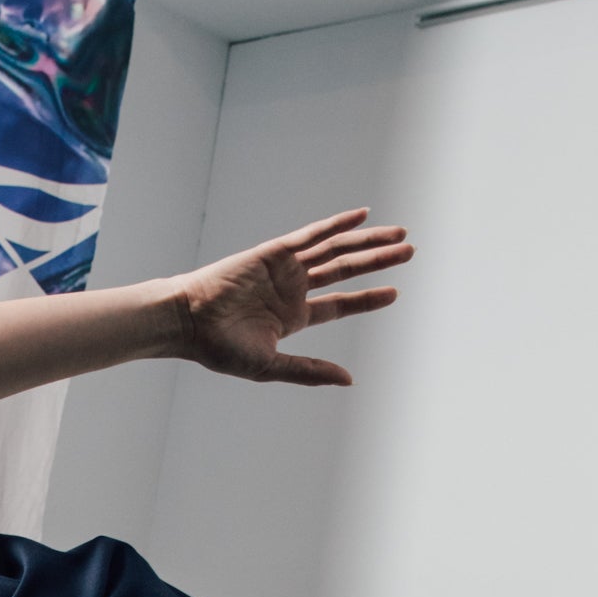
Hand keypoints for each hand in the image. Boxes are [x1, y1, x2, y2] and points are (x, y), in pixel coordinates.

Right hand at [177, 209, 412, 387]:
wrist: (188, 320)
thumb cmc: (220, 348)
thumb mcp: (270, 365)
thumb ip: (309, 370)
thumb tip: (349, 380)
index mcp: (293, 317)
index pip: (340, 303)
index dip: (368, 297)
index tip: (395, 292)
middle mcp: (293, 289)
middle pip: (345, 270)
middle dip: (377, 261)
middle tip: (409, 252)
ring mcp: (284, 269)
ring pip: (335, 250)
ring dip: (367, 242)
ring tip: (399, 235)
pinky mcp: (273, 252)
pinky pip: (311, 235)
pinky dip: (337, 224)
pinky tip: (363, 216)